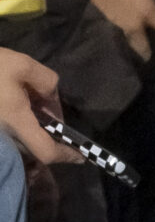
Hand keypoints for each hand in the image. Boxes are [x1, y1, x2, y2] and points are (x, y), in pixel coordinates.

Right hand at [0, 48, 63, 165]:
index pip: (46, 151)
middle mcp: (4, 135)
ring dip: (33, 137)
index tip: (80, 156)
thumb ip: (46, 82)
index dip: (65, 156)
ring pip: (20, 146)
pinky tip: (23, 111)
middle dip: (49, 143)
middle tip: (59, 130)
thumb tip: (51, 99)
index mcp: (16, 120)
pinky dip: (20, 132)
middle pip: (32, 151)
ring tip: (39, 115)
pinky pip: (10, 140)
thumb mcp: (22, 65)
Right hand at [48, 0, 154, 64]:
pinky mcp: (98, 35)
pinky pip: (112, 42)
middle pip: (143, 46)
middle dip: (144, 47)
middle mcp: (132, 24)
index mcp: (144, 6)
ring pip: (127, 45)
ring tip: (124, 38)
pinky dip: (114, 40)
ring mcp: (114, 32)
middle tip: (144, 45)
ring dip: (128, 44)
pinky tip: (108, 31)